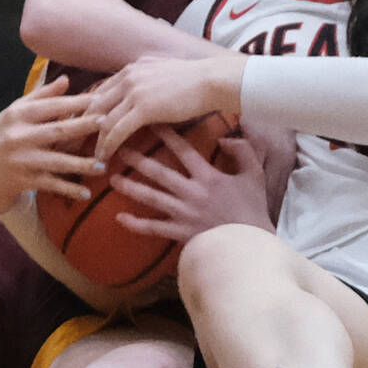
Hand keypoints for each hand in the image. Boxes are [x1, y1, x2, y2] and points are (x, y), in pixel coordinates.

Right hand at [0, 77, 106, 214]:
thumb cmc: (2, 135)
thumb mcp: (15, 112)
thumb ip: (41, 96)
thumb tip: (67, 79)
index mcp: (18, 115)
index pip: (51, 106)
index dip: (76, 102)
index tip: (100, 98)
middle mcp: (19, 136)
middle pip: (57, 130)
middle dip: (83, 126)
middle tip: (106, 123)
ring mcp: (22, 160)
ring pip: (56, 161)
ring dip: (81, 164)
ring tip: (103, 166)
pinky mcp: (24, 180)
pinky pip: (51, 184)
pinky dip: (68, 190)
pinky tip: (85, 193)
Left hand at [90, 54, 246, 161]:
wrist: (214, 80)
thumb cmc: (196, 79)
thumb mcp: (166, 70)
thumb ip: (150, 73)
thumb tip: (146, 76)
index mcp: (132, 68)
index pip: (102, 90)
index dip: (90, 110)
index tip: (83, 126)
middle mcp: (128, 76)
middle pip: (95, 104)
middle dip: (83, 125)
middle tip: (76, 143)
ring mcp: (134, 91)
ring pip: (104, 119)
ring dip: (95, 140)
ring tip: (91, 156)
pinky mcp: (142, 108)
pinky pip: (117, 130)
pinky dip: (107, 145)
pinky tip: (104, 157)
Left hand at [110, 128, 273, 240]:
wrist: (251, 245)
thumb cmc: (254, 210)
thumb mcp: (255, 175)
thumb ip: (244, 152)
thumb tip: (226, 136)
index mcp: (208, 177)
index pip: (184, 151)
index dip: (167, 135)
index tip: (151, 122)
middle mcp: (191, 193)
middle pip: (159, 173)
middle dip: (138, 159)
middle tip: (119, 149)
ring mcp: (183, 214)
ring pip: (151, 198)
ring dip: (130, 187)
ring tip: (112, 178)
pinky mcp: (180, 233)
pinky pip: (154, 228)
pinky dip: (136, 224)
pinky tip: (119, 218)